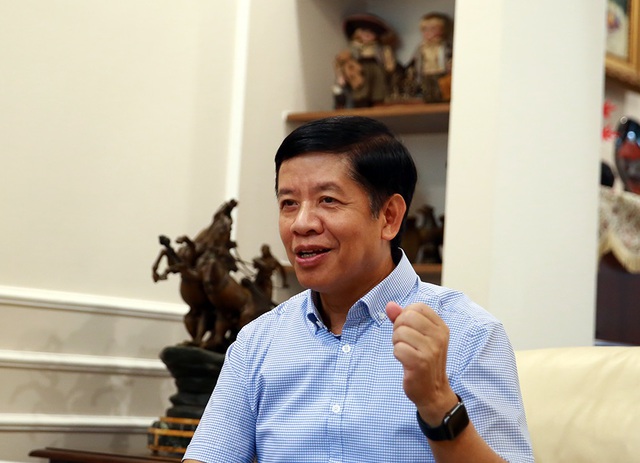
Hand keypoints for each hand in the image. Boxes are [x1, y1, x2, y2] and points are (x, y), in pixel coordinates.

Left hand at [386, 301, 457, 425]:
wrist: (433, 391)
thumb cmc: (423, 360)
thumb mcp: (418, 336)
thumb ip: (402, 318)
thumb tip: (389, 305)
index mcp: (441, 327)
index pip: (417, 307)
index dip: (406, 315)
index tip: (409, 330)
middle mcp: (439, 336)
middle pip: (407, 317)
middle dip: (398, 328)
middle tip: (404, 342)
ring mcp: (431, 350)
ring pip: (400, 332)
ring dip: (397, 343)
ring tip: (406, 352)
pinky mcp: (421, 363)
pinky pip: (398, 349)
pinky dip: (397, 354)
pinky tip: (406, 362)